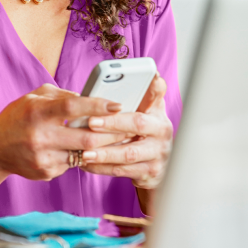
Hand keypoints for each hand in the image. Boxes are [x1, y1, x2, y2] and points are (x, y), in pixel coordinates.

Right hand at [0, 83, 125, 202]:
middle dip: (111, 133)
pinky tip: (89, 150)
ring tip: (116, 140)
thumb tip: (90, 97)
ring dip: (102, 148)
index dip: (98, 105)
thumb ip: (62, 95)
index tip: (117, 105)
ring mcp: (43, 157)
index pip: (73, 107)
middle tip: (127, 127)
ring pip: (83, 154)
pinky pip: (73, 164)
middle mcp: (40, 136)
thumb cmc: (17, 117)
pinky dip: (83, 156)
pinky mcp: (46, 173)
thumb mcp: (34, 98)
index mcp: (37, 112)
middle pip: (86, 137)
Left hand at [80, 73, 172, 189]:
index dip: (149, 89)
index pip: (156, 96)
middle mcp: (162, 133)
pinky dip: (102, 168)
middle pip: (138, 125)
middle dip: (113, 123)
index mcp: (158, 113)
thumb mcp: (146, 113)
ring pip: (128, 153)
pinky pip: (122, 171)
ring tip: (84, 151)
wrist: (156, 167)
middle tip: (91, 122)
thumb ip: (143, 96)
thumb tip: (147, 74)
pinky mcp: (149, 173)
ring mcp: (157, 154)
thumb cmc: (144, 134)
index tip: (139, 82)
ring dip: (104, 153)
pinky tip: (87, 163)